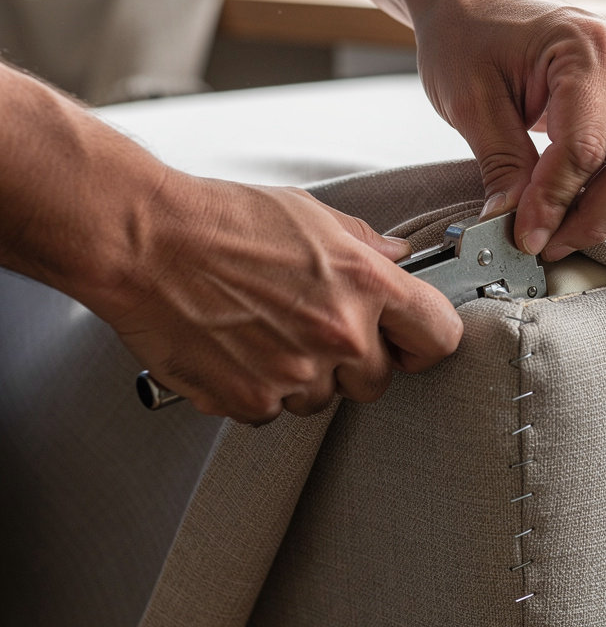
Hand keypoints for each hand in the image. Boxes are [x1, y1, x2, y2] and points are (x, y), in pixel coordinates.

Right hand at [102, 174, 462, 423]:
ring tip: (267, 331)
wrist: (145, 242)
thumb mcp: (311, 214)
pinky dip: (262, 390)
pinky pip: (275, 411)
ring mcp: (294, 373)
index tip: (413, 339)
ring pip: (325, 400)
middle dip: (357, 361)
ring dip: (307, 377)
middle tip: (317, 328)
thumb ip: (365, 244)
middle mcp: (337, 333)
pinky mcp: (250, 400)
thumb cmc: (223, 220)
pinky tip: (239, 349)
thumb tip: (399, 258)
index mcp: (363, 283)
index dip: (428, 339)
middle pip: (380, 379)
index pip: (440, 335)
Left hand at [416, 0, 605, 260]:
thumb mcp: (468, 101)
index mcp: (586, 47)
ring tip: (562, 231)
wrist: (478, 2)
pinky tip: (581, 208)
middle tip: (547, 245)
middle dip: (593, 218)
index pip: (585, 148)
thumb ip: (500, 165)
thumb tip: (512, 226)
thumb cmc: (468, 36)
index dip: (554, 203)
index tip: (525, 236)